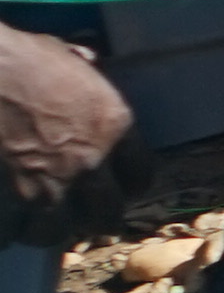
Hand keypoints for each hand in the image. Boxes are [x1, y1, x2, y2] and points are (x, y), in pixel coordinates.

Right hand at [0, 27, 132, 215]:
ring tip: (34, 217)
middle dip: (93, 216)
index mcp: (113, 126)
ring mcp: (43, 187)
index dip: (127, 185)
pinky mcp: (5, 202)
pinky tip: (4, 221)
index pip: (142, 177)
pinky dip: (6, 230)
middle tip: (77, 211)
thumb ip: (86, 79)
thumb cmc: (20, 58)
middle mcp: (87, 164)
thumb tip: (88, 62)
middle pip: (105, 216)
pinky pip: (9, 234)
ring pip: (55, 233)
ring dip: (45, 227)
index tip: (115, 186)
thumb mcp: (70, 59)